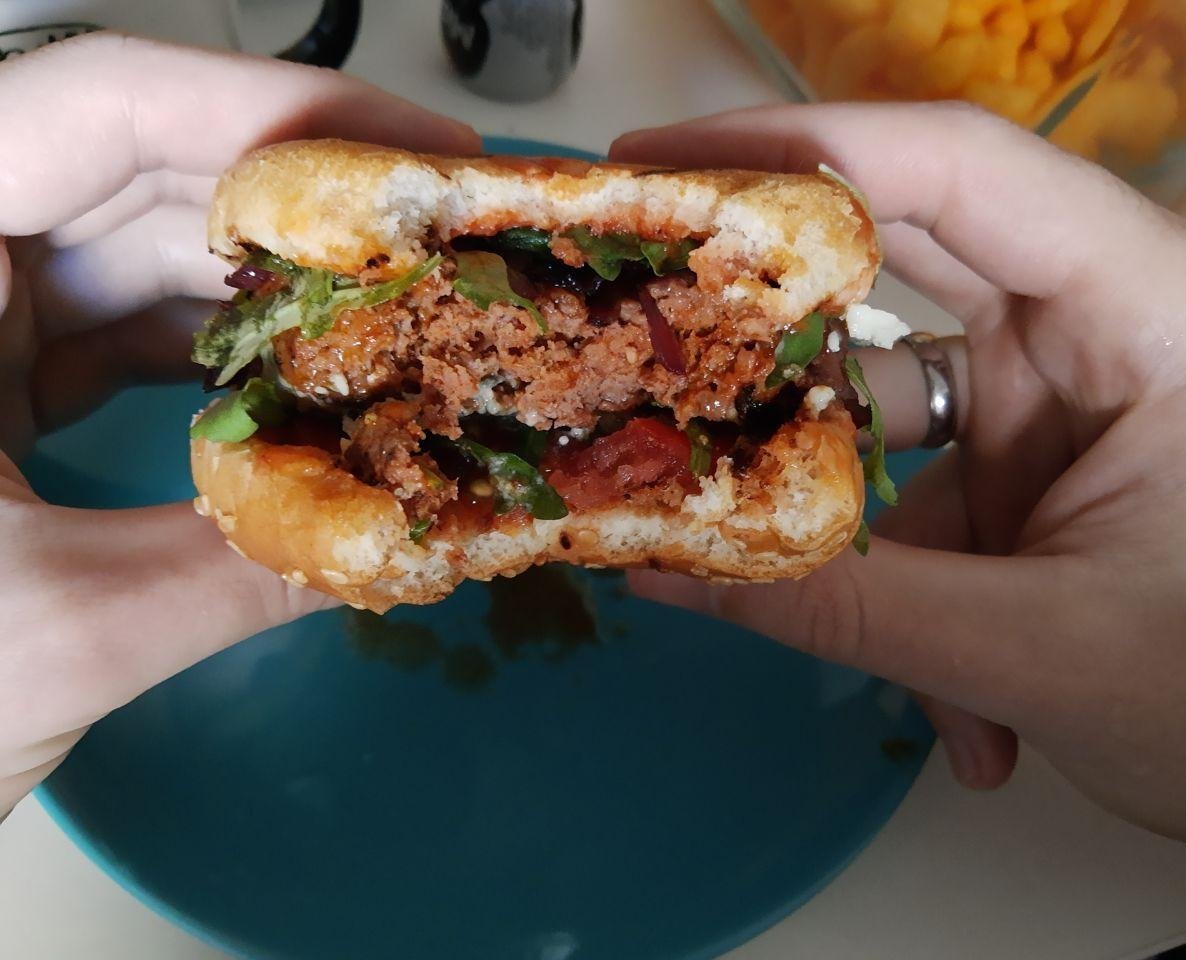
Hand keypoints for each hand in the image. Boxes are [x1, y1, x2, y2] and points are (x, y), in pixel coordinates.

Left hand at [0, 33, 480, 816]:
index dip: (273, 110)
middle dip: (299, 210)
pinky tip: (302, 387)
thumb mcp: (48, 635)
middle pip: (138, 174)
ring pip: (138, 251)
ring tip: (394, 324)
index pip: (97, 109)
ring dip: (270, 292)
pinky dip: (219, 354)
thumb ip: (239, 571)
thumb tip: (404, 535)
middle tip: (439, 248)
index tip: (417, 155)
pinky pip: (121, 327)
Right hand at [612, 103, 1185, 866]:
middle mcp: (1115, 321)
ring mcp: (1081, 393)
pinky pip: (946, 495)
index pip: (962, 172)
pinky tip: (976, 722)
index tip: (658, 164)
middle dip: (780, 312)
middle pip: (913, 258)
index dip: (800, 148)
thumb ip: (845, 611)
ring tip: (839, 635)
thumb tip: (667, 571)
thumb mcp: (1045, 654)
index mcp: (1158, 310)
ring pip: (909, 413)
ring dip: (867, 534)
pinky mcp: (1059, 459)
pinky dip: (930, 592)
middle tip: (648, 313)